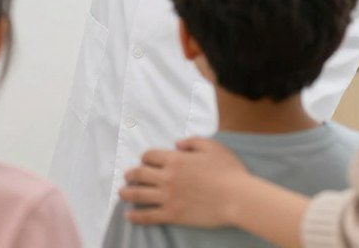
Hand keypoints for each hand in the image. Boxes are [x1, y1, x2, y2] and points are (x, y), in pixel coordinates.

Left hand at [120, 137, 248, 227]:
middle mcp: (167, 177)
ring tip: (121, 193)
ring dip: (127, 193)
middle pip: (139, 174)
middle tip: (127, 177)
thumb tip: (177, 143)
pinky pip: (149, 216)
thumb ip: (192, 141)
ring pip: (139, 195)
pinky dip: (136, 216)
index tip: (145, 162)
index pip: (149, 156)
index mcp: (175, 159)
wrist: (237, 197)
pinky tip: (129, 216)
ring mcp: (168, 197)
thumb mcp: (211, 147)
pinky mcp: (173, 215)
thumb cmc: (228, 171)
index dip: (145, 158)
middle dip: (131, 174)